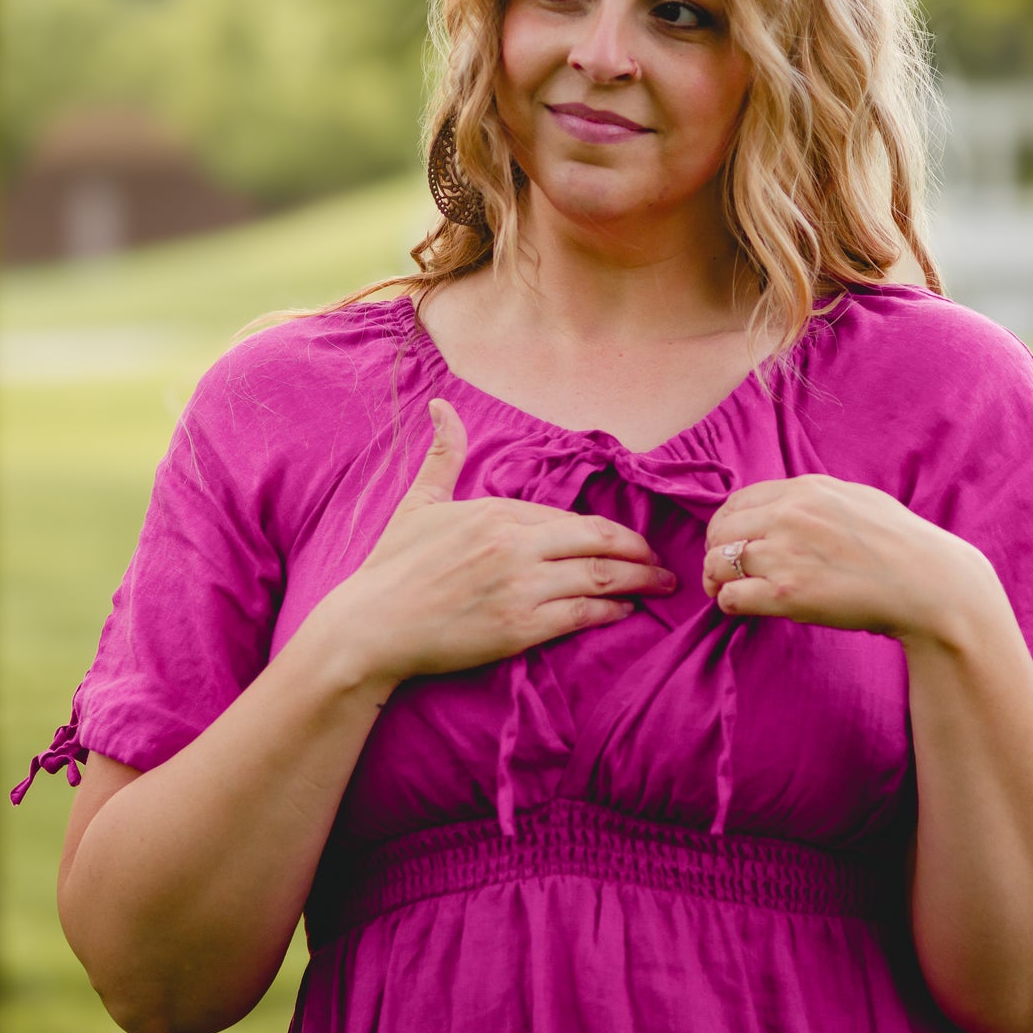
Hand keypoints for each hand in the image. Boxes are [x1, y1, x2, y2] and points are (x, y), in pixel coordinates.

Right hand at [320, 399, 675, 685]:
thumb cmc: (392, 567)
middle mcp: (513, 544)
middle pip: (597, 541)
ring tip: (659, 586)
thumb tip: (442, 406)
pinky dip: (612, 610)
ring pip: (599, 576)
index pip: (568, 517)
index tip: (626, 540)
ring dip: (638, 581)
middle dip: (637, 551)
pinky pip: (582, 613)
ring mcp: (520, 585)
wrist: (371, 626)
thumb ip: (443, 455)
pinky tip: (627, 611)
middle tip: (661, 562)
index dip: (603, 530)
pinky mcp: (520, 626)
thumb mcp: (419, 503)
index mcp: (495, 511)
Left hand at [699, 475, 1005, 642]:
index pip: (737, 501)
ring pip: (717, 564)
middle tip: (722, 573)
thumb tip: (790, 503)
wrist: (930, 584)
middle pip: (720, 531)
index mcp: (805, 490)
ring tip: (728, 592)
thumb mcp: (858, 499)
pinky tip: (744, 609)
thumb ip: (818, 498)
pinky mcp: (786, 594)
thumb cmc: (901, 544)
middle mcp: (789, 516)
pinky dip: (730, 605)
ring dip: (717, 581)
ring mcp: (785, 554)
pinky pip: (731, 597)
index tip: (731, 543)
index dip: (727, 525)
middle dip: (716, 553)